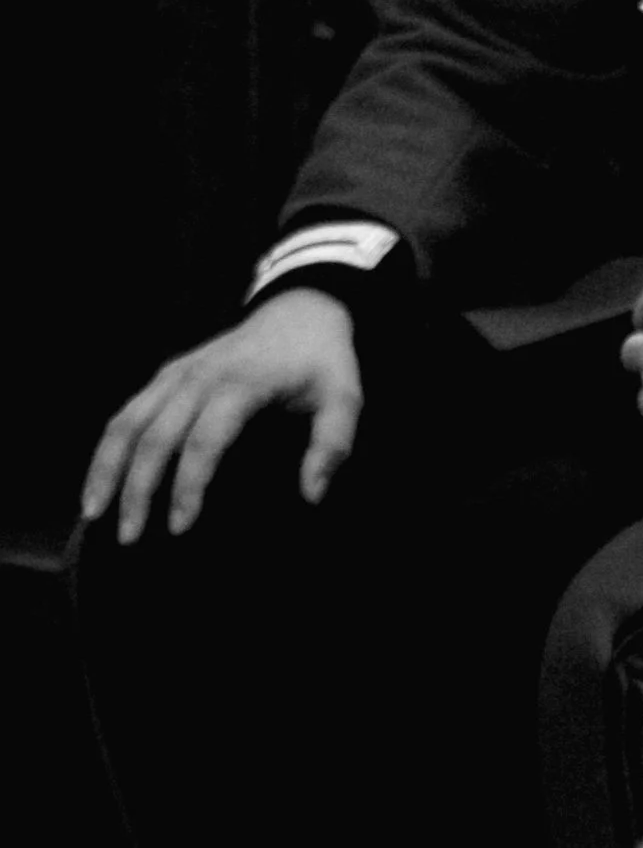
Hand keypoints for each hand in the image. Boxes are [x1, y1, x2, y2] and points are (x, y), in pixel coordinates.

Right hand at [82, 288, 361, 542]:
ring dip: (107, 469)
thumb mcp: (344, 398)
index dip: (188, 485)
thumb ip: (332, 446)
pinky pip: (127, 412)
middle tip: (130, 538)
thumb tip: (312, 495)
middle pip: (155, 436)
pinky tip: (99, 481)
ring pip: (128, 422)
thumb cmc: (322, 362)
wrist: (301, 309)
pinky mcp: (166, 374)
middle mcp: (200, 376)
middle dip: (137, 490)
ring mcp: (177, 373)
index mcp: (242, 383)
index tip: (180, 527)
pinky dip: (108, 447)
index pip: (204, 440)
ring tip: (92, 515)